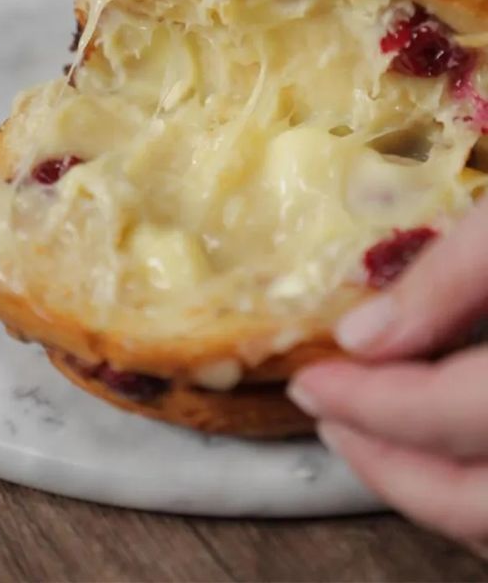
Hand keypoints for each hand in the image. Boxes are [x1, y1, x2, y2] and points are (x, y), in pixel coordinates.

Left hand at [287, 194, 487, 552]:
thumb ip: (447, 279)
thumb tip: (360, 338)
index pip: (455, 412)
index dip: (370, 405)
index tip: (311, 383)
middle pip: (483, 503)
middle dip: (387, 466)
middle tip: (328, 418)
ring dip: (431, 494)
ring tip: (370, 438)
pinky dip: (480, 501)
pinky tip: (446, 453)